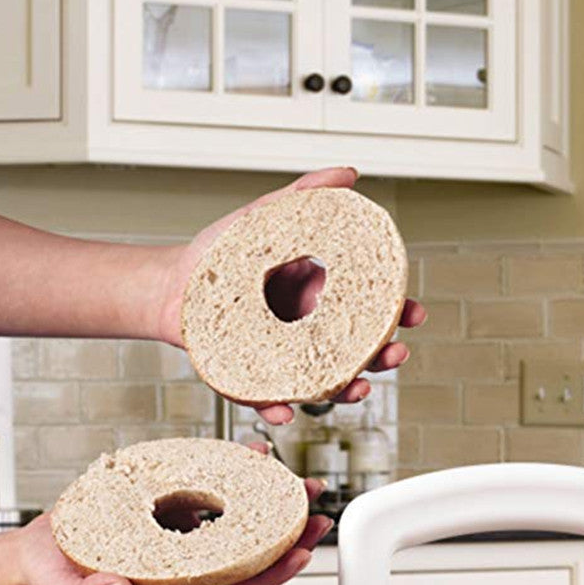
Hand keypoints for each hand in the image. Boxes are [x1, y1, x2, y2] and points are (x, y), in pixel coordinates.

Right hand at [16, 481, 331, 584]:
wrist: (42, 552)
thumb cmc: (56, 575)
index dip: (272, 575)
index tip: (301, 553)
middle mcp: (186, 568)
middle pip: (249, 556)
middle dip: (288, 536)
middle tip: (317, 512)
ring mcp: (182, 542)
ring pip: (237, 524)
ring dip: (270, 505)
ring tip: (296, 482)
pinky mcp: (172, 514)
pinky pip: (211, 495)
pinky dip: (233, 477)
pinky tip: (250, 456)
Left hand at [157, 166, 425, 424]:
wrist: (168, 285)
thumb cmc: (216, 256)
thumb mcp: (263, 218)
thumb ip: (305, 198)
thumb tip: (348, 175)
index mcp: (314, 295)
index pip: (366, 307)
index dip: (395, 313)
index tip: (414, 313)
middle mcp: (302, 330)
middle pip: (354, 350)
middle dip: (381, 356)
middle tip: (395, 354)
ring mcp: (280, 357)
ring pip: (322, 380)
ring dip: (344, 389)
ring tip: (356, 388)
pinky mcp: (250, 378)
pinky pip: (268, 398)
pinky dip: (277, 407)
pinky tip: (285, 410)